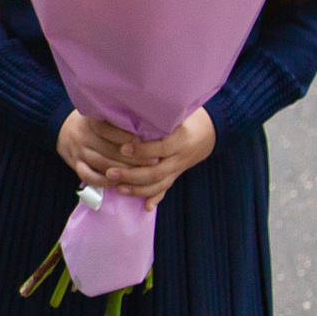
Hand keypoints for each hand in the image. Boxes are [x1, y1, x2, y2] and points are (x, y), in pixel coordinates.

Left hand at [58, 109, 215, 207]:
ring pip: (160, 184)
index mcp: (181, 138)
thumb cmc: (182, 118)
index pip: (161, 148)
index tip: (122, 148)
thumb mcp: (174, 114)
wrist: (206, 133)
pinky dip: (156, 198)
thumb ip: (156, 116)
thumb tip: (127, 109)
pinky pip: (166, 189)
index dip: (142, 150)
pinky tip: (145, 206)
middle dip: (132, 175)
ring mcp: (179, 169)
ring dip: (138, 189)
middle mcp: (181, 156)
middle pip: (157, 171)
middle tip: (110, 173)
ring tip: (118, 188)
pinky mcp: (176, 175)